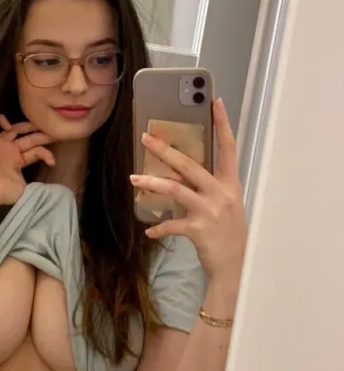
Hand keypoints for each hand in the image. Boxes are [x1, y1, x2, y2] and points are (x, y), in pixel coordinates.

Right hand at [0, 114, 55, 210]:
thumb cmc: (4, 192)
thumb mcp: (25, 188)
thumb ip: (36, 184)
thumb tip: (50, 187)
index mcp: (19, 161)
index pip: (36, 151)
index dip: (47, 153)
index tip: (53, 162)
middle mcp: (10, 150)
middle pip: (29, 138)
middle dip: (42, 134)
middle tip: (55, 131)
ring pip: (15, 129)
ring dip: (28, 125)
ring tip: (40, 123)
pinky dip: (0, 120)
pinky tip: (8, 127)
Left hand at [130, 99, 246, 283]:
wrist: (235, 268)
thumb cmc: (227, 232)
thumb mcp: (225, 204)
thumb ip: (208, 185)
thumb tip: (181, 168)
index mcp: (230, 184)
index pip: (228, 147)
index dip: (222, 124)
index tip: (216, 102)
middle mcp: (222, 194)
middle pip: (190, 165)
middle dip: (166, 150)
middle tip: (147, 137)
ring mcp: (210, 211)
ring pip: (177, 189)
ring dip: (153, 182)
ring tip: (135, 178)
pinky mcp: (199, 230)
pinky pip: (172, 224)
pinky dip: (159, 227)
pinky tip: (149, 230)